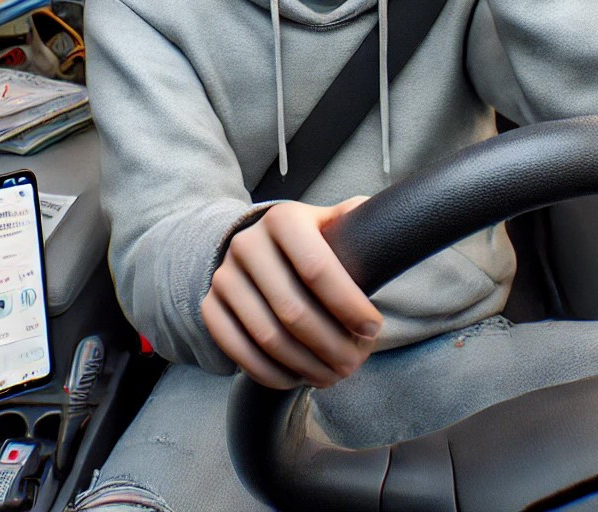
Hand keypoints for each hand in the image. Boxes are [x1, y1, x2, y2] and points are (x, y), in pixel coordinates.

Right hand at [200, 197, 382, 389]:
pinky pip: (239, 351)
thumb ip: (359, 222)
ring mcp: (224, 276)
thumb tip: (387, 222)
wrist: (260, 250)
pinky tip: (297, 378)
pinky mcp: (211, 306)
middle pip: (293, 310)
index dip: (349, 306)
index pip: (317, 269)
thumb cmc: (311, 244)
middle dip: (331, 345)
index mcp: (283, 219)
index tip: (372, 329)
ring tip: (332, 376)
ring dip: (305, 366)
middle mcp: (247, 243)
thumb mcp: (334, 223)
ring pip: (267, 336)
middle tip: (355, 364)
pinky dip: (271, 374)